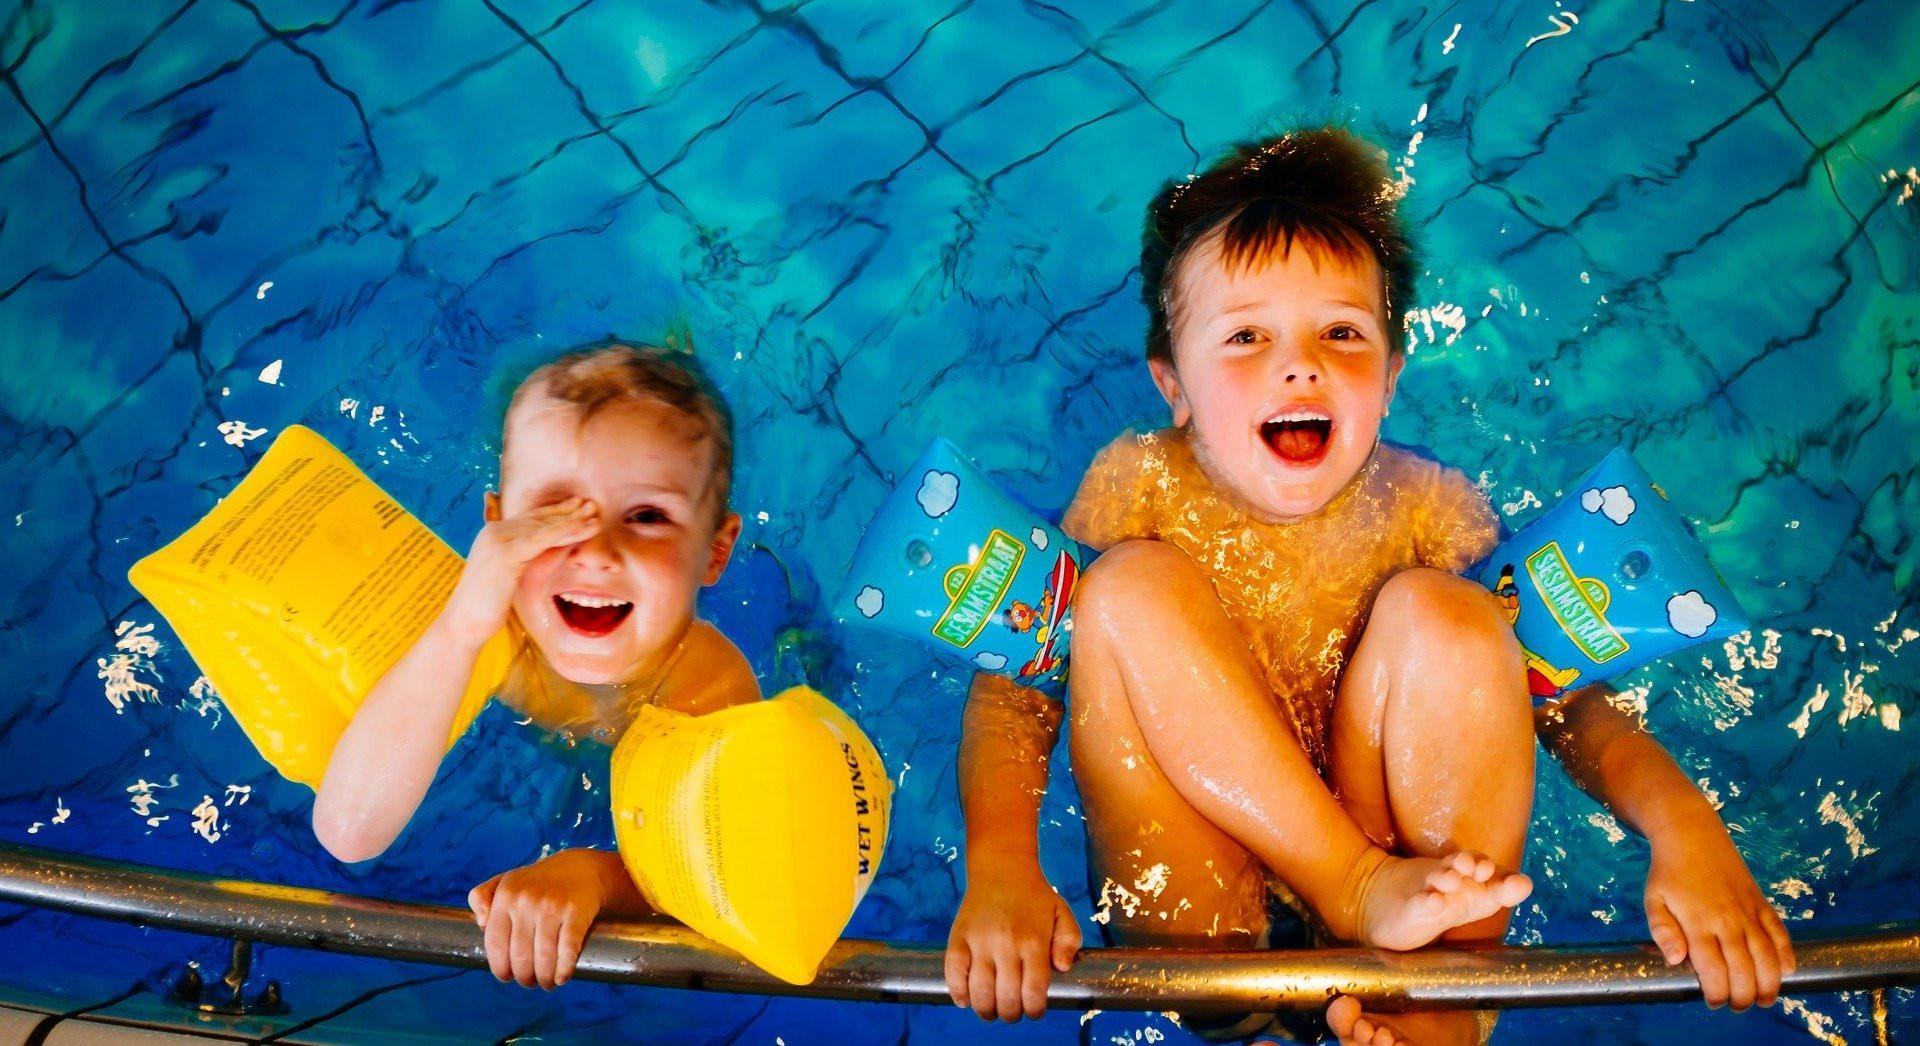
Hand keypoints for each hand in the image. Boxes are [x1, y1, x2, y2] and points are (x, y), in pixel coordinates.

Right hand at [442, 497, 598, 647]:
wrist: (464, 623)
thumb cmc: (485, 606)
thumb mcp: (506, 576)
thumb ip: (521, 559)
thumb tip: (545, 551)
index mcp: (492, 534)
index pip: (529, 518)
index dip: (555, 511)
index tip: (578, 505)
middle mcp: (494, 532)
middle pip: (538, 517)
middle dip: (567, 510)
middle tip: (592, 503)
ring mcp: (498, 541)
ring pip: (543, 526)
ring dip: (571, 519)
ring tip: (594, 513)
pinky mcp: (506, 554)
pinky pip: (542, 539)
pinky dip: (565, 532)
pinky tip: (582, 528)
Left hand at [468, 848, 619, 988]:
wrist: (581, 869)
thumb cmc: (539, 883)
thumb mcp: (505, 882)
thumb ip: (481, 897)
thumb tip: (481, 923)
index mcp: (506, 896)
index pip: (495, 944)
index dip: (499, 968)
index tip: (507, 977)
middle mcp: (526, 901)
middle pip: (520, 956)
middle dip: (524, 977)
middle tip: (530, 981)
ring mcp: (552, 906)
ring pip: (544, 958)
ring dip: (544, 979)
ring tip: (546, 982)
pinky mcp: (576, 912)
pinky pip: (567, 950)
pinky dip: (564, 970)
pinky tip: (561, 977)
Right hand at [945, 852, 1081, 1021]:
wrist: (1001, 867)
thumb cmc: (1035, 896)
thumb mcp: (1062, 913)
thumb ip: (1070, 942)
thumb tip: (1062, 968)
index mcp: (1033, 941)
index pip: (1033, 992)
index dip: (1034, 1010)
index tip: (1034, 1011)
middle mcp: (1006, 943)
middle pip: (1006, 998)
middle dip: (1012, 1014)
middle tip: (1013, 1012)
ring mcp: (979, 942)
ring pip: (979, 992)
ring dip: (986, 1010)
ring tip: (992, 1010)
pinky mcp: (958, 938)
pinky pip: (953, 973)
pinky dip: (958, 993)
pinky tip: (966, 1000)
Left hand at [1644, 818, 1795, 1009]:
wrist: (1692, 835)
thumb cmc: (1669, 872)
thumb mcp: (1654, 901)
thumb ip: (1663, 932)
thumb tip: (1675, 961)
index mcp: (1698, 923)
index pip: (1713, 971)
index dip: (1716, 993)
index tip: (1713, 1001)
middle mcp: (1728, 921)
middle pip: (1744, 970)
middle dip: (1744, 996)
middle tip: (1739, 1006)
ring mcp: (1748, 912)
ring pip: (1768, 956)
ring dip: (1770, 983)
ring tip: (1765, 1000)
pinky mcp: (1762, 903)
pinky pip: (1780, 932)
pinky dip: (1787, 953)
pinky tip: (1787, 971)